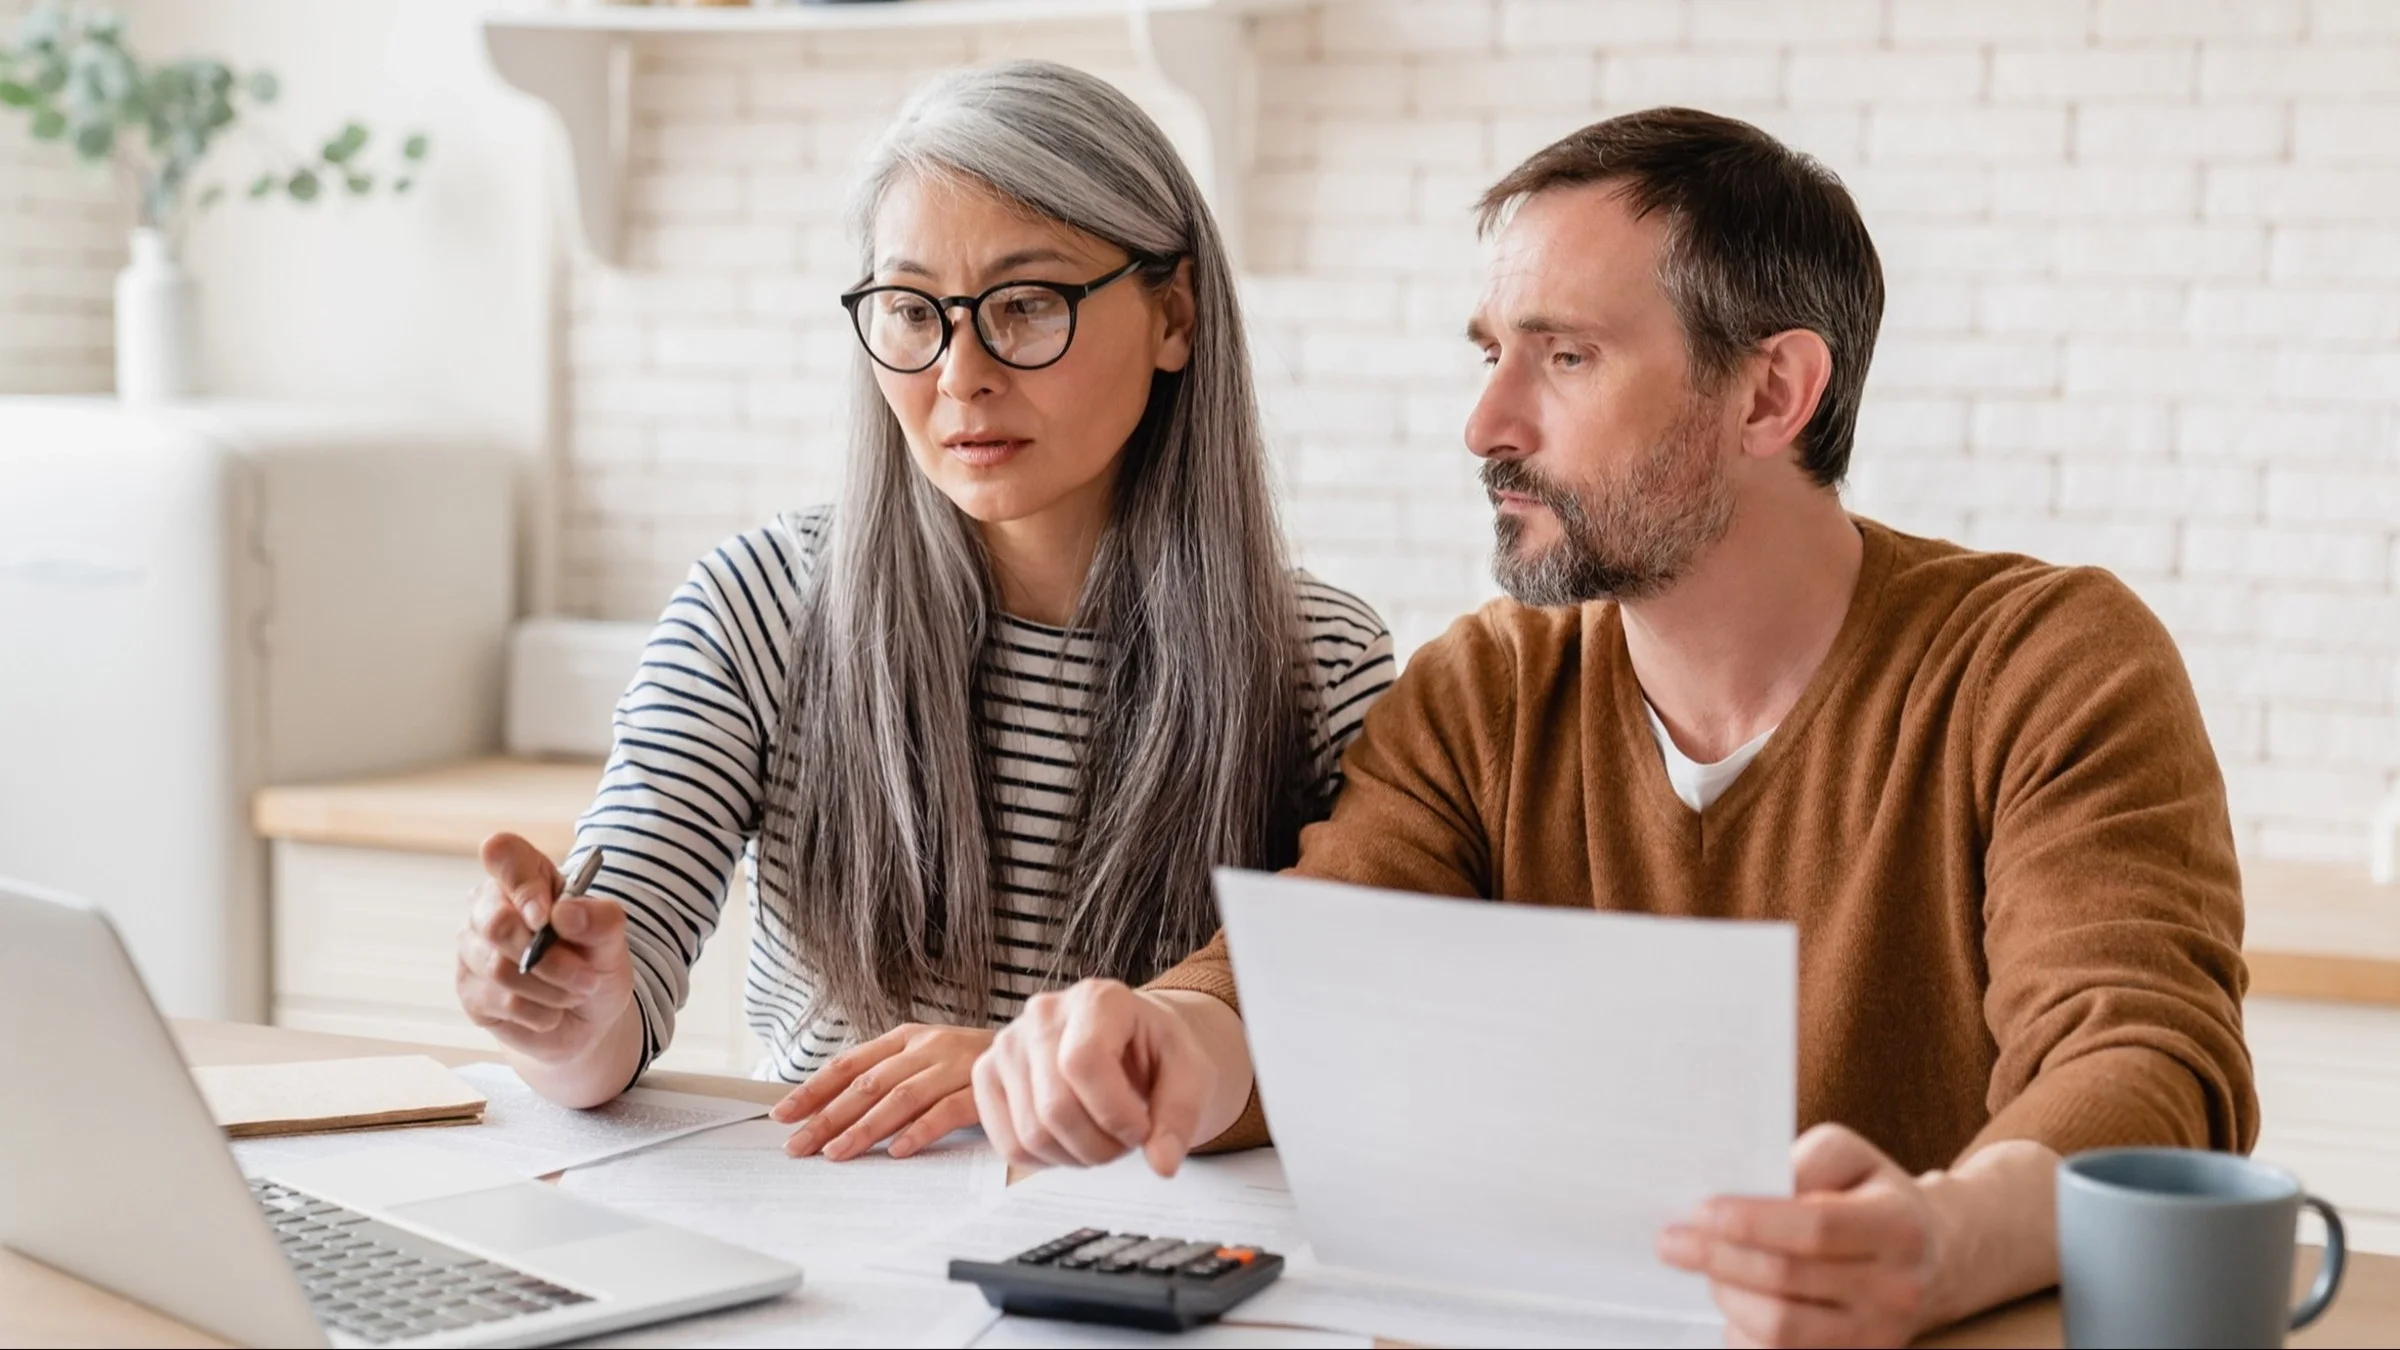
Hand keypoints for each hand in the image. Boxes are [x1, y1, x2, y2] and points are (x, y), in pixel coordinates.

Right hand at [455, 832, 633, 1065]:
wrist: (587, 1015)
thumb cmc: (595, 962)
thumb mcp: (612, 939)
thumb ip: (599, 919)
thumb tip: (564, 914)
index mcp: (526, 875)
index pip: (502, 852)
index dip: (522, 884)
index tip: (546, 917)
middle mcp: (489, 906)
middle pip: (496, 923)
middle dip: (550, 959)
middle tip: (586, 977)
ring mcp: (472, 949)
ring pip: (499, 968)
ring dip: (552, 988)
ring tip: (575, 992)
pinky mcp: (470, 991)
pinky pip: (501, 1002)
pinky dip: (540, 1012)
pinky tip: (551, 1010)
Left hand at [770, 1023, 991, 1160]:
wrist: (1032, 1052)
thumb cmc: (966, 1065)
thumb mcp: (922, 1060)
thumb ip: (885, 1078)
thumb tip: (828, 1112)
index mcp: (905, 1037)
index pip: (849, 1064)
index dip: (813, 1089)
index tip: (783, 1115)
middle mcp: (926, 1047)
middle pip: (868, 1084)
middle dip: (828, 1117)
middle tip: (799, 1146)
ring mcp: (954, 1066)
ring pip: (900, 1098)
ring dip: (864, 1128)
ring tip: (837, 1153)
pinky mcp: (981, 1089)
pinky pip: (946, 1112)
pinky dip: (919, 1131)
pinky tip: (897, 1151)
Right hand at [973, 979, 1216, 1175]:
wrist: (1129, 1045)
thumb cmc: (1156, 1054)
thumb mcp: (1191, 1074)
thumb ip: (1181, 1115)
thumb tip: (1163, 1163)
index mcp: (1097, 999)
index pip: (1083, 1063)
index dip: (1114, 1113)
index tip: (1142, 1130)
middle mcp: (1043, 1013)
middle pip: (1055, 1107)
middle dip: (1100, 1145)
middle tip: (1125, 1141)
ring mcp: (1008, 1043)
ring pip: (1031, 1133)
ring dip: (1076, 1156)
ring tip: (1103, 1138)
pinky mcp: (988, 1074)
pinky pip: (1008, 1144)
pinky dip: (1046, 1160)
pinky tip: (1072, 1140)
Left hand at [1658, 1123, 1941, 1348]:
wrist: (1931, 1257)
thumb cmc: (1872, 1196)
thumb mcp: (1851, 1156)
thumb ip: (1805, 1161)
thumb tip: (1750, 1188)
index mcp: (1898, 1228)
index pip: (1815, 1230)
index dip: (1752, 1222)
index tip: (1701, 1212)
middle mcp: (1895, 1289)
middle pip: (1787, 1281)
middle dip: (1718, 1259)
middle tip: (1672, 1242)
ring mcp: (1877, 1336)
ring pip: (1781, 1331)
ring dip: (1727, 1296)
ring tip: (1707, 1269)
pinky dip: (1744, 1333)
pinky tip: (1733, 1303)